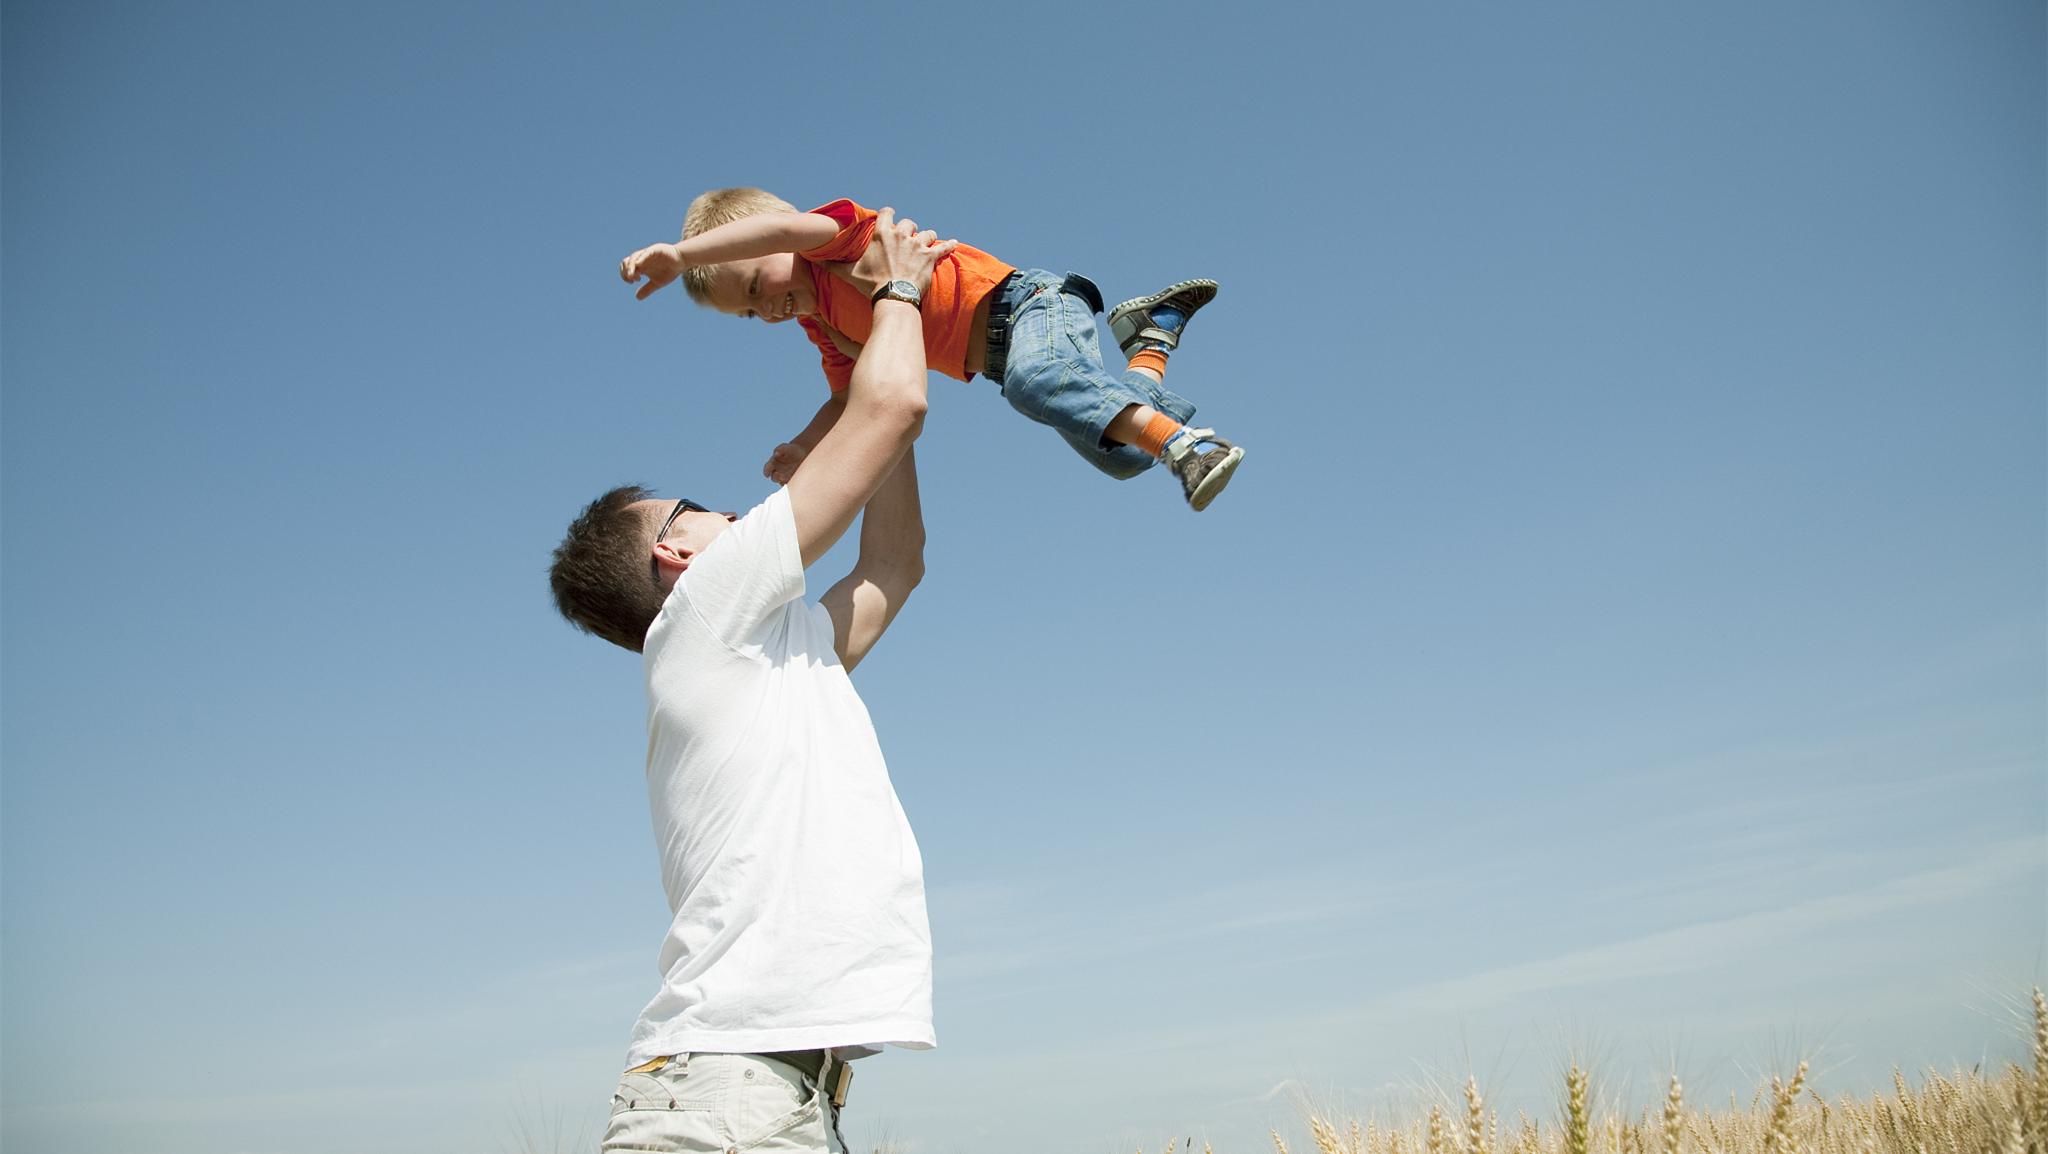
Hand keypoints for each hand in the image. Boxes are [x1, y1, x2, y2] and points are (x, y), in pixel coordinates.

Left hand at [620, 242, 684, 299]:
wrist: (681, 261)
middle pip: (627, 261)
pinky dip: (641, 258)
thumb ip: (647, 289)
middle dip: (625, 271)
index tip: (631, 282)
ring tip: (632, 276)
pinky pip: (646, 253)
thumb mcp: (657, 283)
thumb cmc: (669, 270)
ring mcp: (648, 254)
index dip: (624, 275)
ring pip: (634, 257)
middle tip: (632, 279)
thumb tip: (637, 297)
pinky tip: (638, 265)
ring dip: (631, 266)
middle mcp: (642, 259)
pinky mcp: (655, 250)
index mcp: (641, 266)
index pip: (626, 268)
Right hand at [762, 441, 811, 483]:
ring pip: (781, 482)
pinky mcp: (792, 480)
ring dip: (784, 482)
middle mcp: (777, 471)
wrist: (803, 454)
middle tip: (780, 477)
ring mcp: (784, 477)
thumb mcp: (787, 447)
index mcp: (773, 463)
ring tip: (788, 479)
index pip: (767, 468)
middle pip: (774, 477)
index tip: (767, 474)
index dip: (766, 471)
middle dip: (776, 477)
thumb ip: (781, 449)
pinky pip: (790, 485)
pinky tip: (795, 482)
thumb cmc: (792, 450)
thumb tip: (776, 453)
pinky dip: (791, 485)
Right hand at [837, 207, 956, 297]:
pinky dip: (949, 245)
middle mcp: (902, 235)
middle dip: (908, 229)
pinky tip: (953, 243)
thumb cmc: (871, 284)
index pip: (887, 213)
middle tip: (906, 237)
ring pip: (926, 233)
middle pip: (909, 223)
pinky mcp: (931, 257)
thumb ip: (833, 265)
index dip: (889, 214)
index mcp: (883, 234)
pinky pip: (944, 247)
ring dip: (926, 237)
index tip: (889, 217)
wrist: (894, 296)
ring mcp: (918, 245)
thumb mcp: (849, 273)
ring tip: (926, 241)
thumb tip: (814, 261)